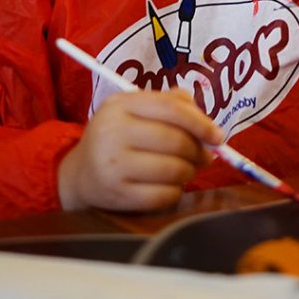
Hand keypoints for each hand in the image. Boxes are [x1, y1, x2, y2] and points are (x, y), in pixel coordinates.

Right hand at [57, 88, 224, 211]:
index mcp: (121, 105)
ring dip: (189, 171)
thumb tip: (204, 118)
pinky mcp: (116, 194)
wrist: (80, 173)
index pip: (170, 108)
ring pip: (172, 169)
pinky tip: (170, 186)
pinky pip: (162, 195)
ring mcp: (112, 165)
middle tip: (205, 156)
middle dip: (198, 151)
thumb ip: (170, 103)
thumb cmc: (118, 137)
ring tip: (187, 169)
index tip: (218, 136)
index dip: (200, 122)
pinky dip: (175, 191)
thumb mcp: (134, 109)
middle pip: (174, 140)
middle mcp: (112, 132)